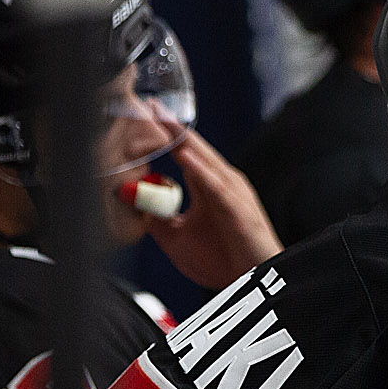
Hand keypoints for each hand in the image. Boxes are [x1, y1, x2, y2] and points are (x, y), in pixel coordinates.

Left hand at [145, 129, 281, 288]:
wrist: (251, 283)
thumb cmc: (223, 261)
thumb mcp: (178, 241)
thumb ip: (158, 222)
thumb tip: (137, 207)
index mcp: (212, 187)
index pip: (187, 152)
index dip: (168, 133)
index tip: (148, 113)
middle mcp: (224, 183)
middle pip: (195, 148)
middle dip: (173, 126)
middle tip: (152, 104)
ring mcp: (233, 194)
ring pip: (205, 160)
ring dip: (183, 140)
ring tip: (163, 121)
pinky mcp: (238, 209)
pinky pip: (216, 186)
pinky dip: (200, 170)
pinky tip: (184, 157)